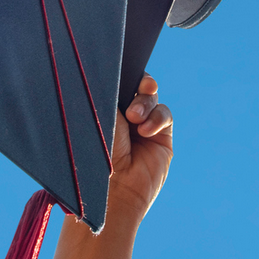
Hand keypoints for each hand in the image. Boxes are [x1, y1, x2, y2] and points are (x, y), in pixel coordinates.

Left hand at [50, 76, 173, 258]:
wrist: (111, 190)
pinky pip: (165, 114)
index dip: (124, 72)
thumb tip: (112, 70)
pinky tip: (146, 131)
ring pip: (152, 98)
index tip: (125, 68)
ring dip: (146, 103)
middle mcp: (122, 116)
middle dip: (140, 83)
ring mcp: (142, 126)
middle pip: (138, 85)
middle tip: (140, 87)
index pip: (116, 81)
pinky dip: (158, 118)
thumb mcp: (96, 117)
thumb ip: (106, 93)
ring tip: (135, 119)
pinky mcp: (161, 138)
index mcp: (101, 108)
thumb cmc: (94, 155)